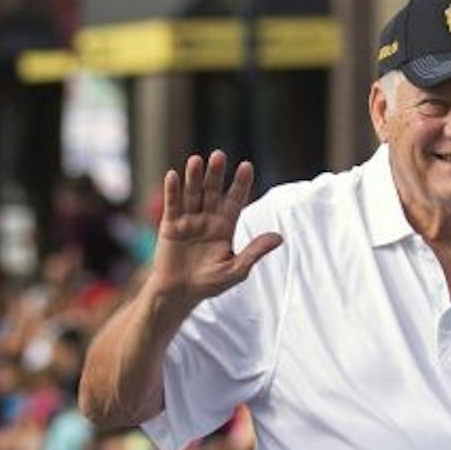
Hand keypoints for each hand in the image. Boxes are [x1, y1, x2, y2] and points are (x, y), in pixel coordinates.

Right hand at [149, 151, 280, 308]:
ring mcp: (189, 220)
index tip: (247, 166)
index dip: (241, 184)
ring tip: (196, 160)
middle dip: (216, 174)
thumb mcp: (236, 269)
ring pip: (193, 194)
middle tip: (219, 156)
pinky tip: (173, 175)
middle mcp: (208, 218)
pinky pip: (172, 205)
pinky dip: (172, 191)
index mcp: (225, 226)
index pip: (235, 200)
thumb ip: (254, 252)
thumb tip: (279, 237)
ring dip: (194, 177)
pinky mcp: (171, 225)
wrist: (180, 294)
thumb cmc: (210, 283)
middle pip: (213, 191)